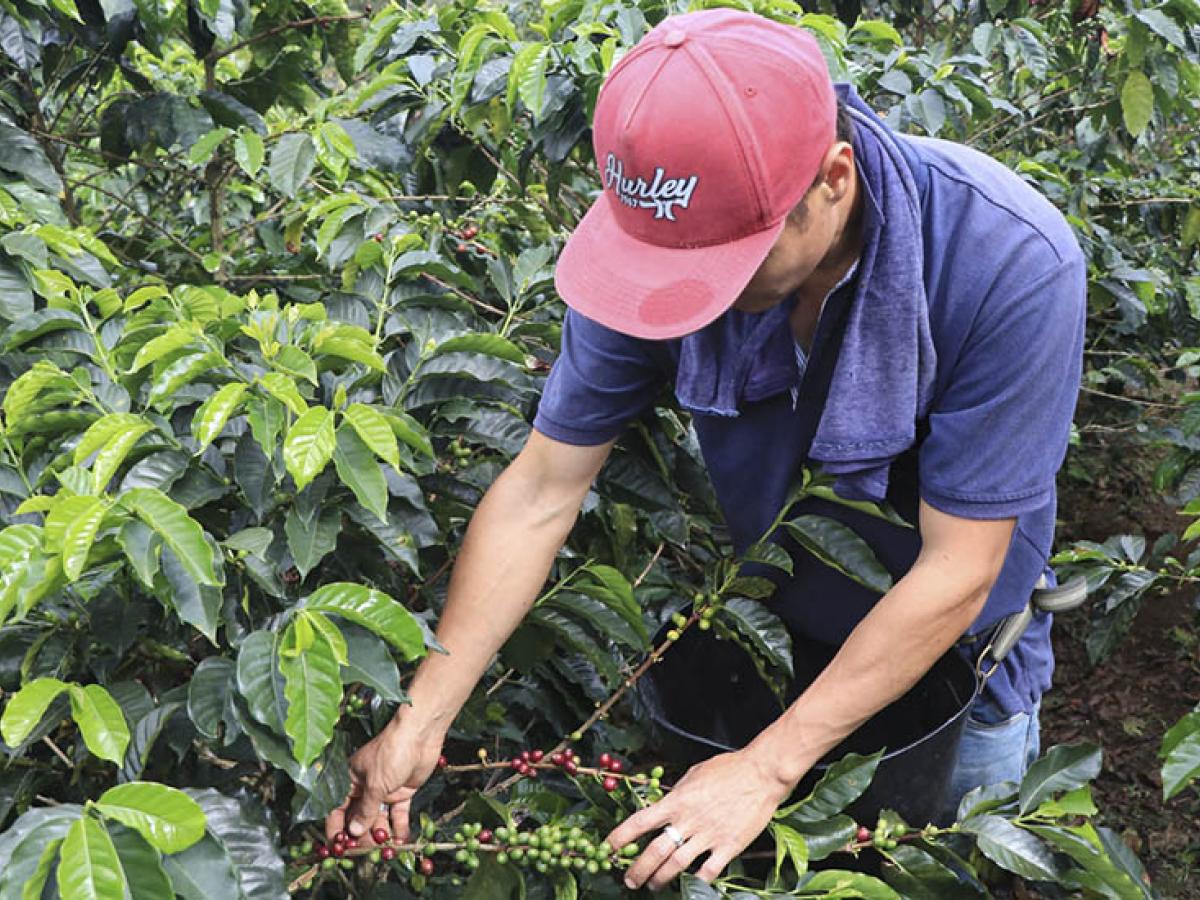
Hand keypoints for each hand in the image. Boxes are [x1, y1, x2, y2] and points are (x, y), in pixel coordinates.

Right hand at [325, 718, 442, 843]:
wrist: (420, 735)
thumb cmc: (392, 752)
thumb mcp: (375, 784)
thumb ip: (365, 810)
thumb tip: (354, 832)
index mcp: (350, 781)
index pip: (337, 809)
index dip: (337, 829)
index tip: (339, 848)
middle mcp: (365, 788)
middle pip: (359, 818)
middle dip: (361, 836)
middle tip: (366, 853)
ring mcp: (384, 790)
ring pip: (378, 819)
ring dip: (381, 834)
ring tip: (385, 849)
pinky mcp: (402, 792)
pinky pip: (398, 814)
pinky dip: (399, 827)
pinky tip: (400, 840)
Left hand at [604, 748, 795, 890]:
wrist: (761, 773)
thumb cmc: (728, 768)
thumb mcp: (694, 774)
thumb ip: (678, 792)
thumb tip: (665, 801)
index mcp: (677, 801)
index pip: (640, 821)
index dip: (621, 836)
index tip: (608, 847)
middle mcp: (688, 820)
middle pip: (655, 851)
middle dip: (638, 869)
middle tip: (629, 880)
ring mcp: (708, 835)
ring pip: (676, 865)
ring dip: (660, 879)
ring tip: (653, 886)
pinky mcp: (728, 846)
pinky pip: (708, 871)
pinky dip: (698, 880)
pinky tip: (692, 884)